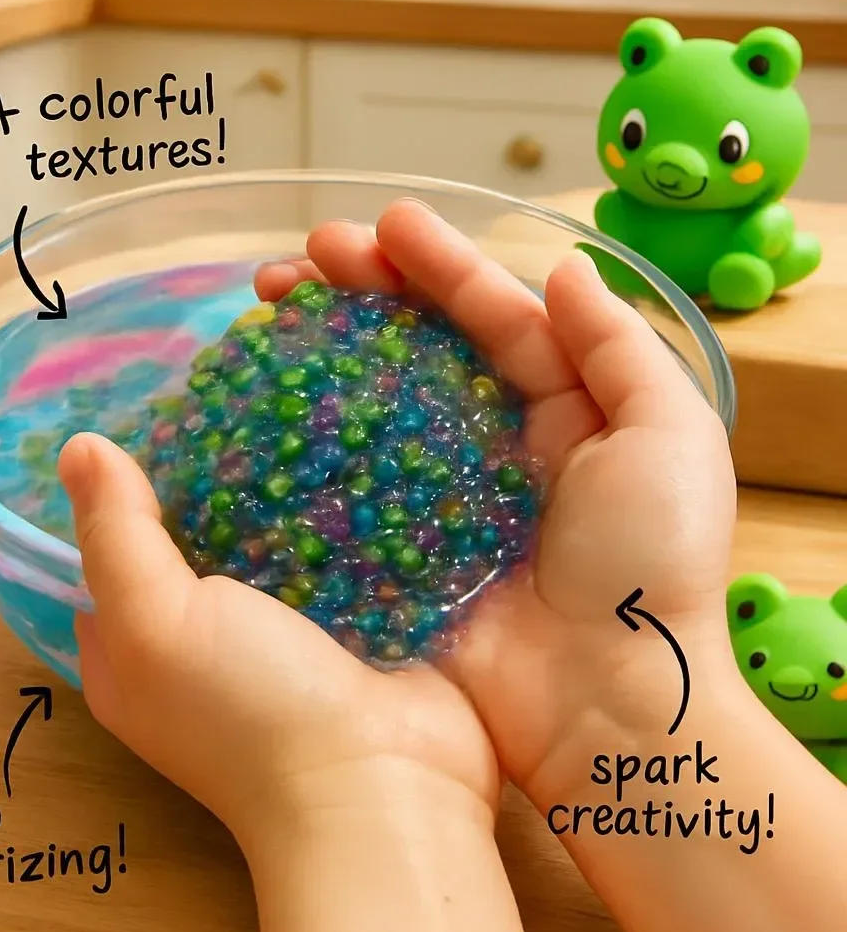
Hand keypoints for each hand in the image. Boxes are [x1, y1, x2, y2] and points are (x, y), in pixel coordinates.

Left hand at [58, 429, 500, 846]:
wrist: (388, 788)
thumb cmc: (249, 711)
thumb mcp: (157, 623)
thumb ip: (117, 536)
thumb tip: (78, 445)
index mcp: (136, 647)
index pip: (109, 548)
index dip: (119, 483)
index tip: (142, 403)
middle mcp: (205, 637)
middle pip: (197, 530)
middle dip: (214, 464)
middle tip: (232, 381)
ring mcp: (287, 627)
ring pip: (276, 528)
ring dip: (289, 474)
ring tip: (298, 387)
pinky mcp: (358, 615)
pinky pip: (344, 539)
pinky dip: (347, 499)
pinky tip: (357, 435)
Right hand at [256, 199, 739, 807]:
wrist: (614, 707)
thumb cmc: (652, 562)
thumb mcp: (668, 436)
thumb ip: (617, 346)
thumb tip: (565, 267)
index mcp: (564, 408)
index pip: (493, 314)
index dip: (438, 264)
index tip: (380, 224)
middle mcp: (497, 443)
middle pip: (419, 345)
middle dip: (363, 289)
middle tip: (300, 257)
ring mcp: (439, 497)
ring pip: (372, 399)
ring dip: (322, 346)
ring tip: (268, 302)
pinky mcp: (398, 551)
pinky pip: (345, 481)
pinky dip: (304, 437)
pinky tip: (263, 400)